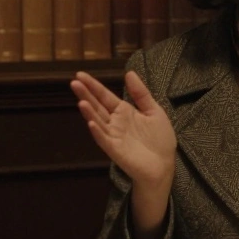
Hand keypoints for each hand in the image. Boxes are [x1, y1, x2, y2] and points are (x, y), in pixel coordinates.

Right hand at [72, 71, 176, 238]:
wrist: (164, 165)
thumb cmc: (160, 140)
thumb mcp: (154, 111)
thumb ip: (141, 94)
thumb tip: (129, 72)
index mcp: (123, 111)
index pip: (105, 96)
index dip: (93, 86)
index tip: (80, 74)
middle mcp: (114, 122)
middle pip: (97, 106)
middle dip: (86, 94)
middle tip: (74, 82)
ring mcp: (113, 136)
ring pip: (98, 121)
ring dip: (89, 112)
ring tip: (81, 101)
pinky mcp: (115, 150)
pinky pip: (104, 139)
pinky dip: (97, 132)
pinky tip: (91, 123)